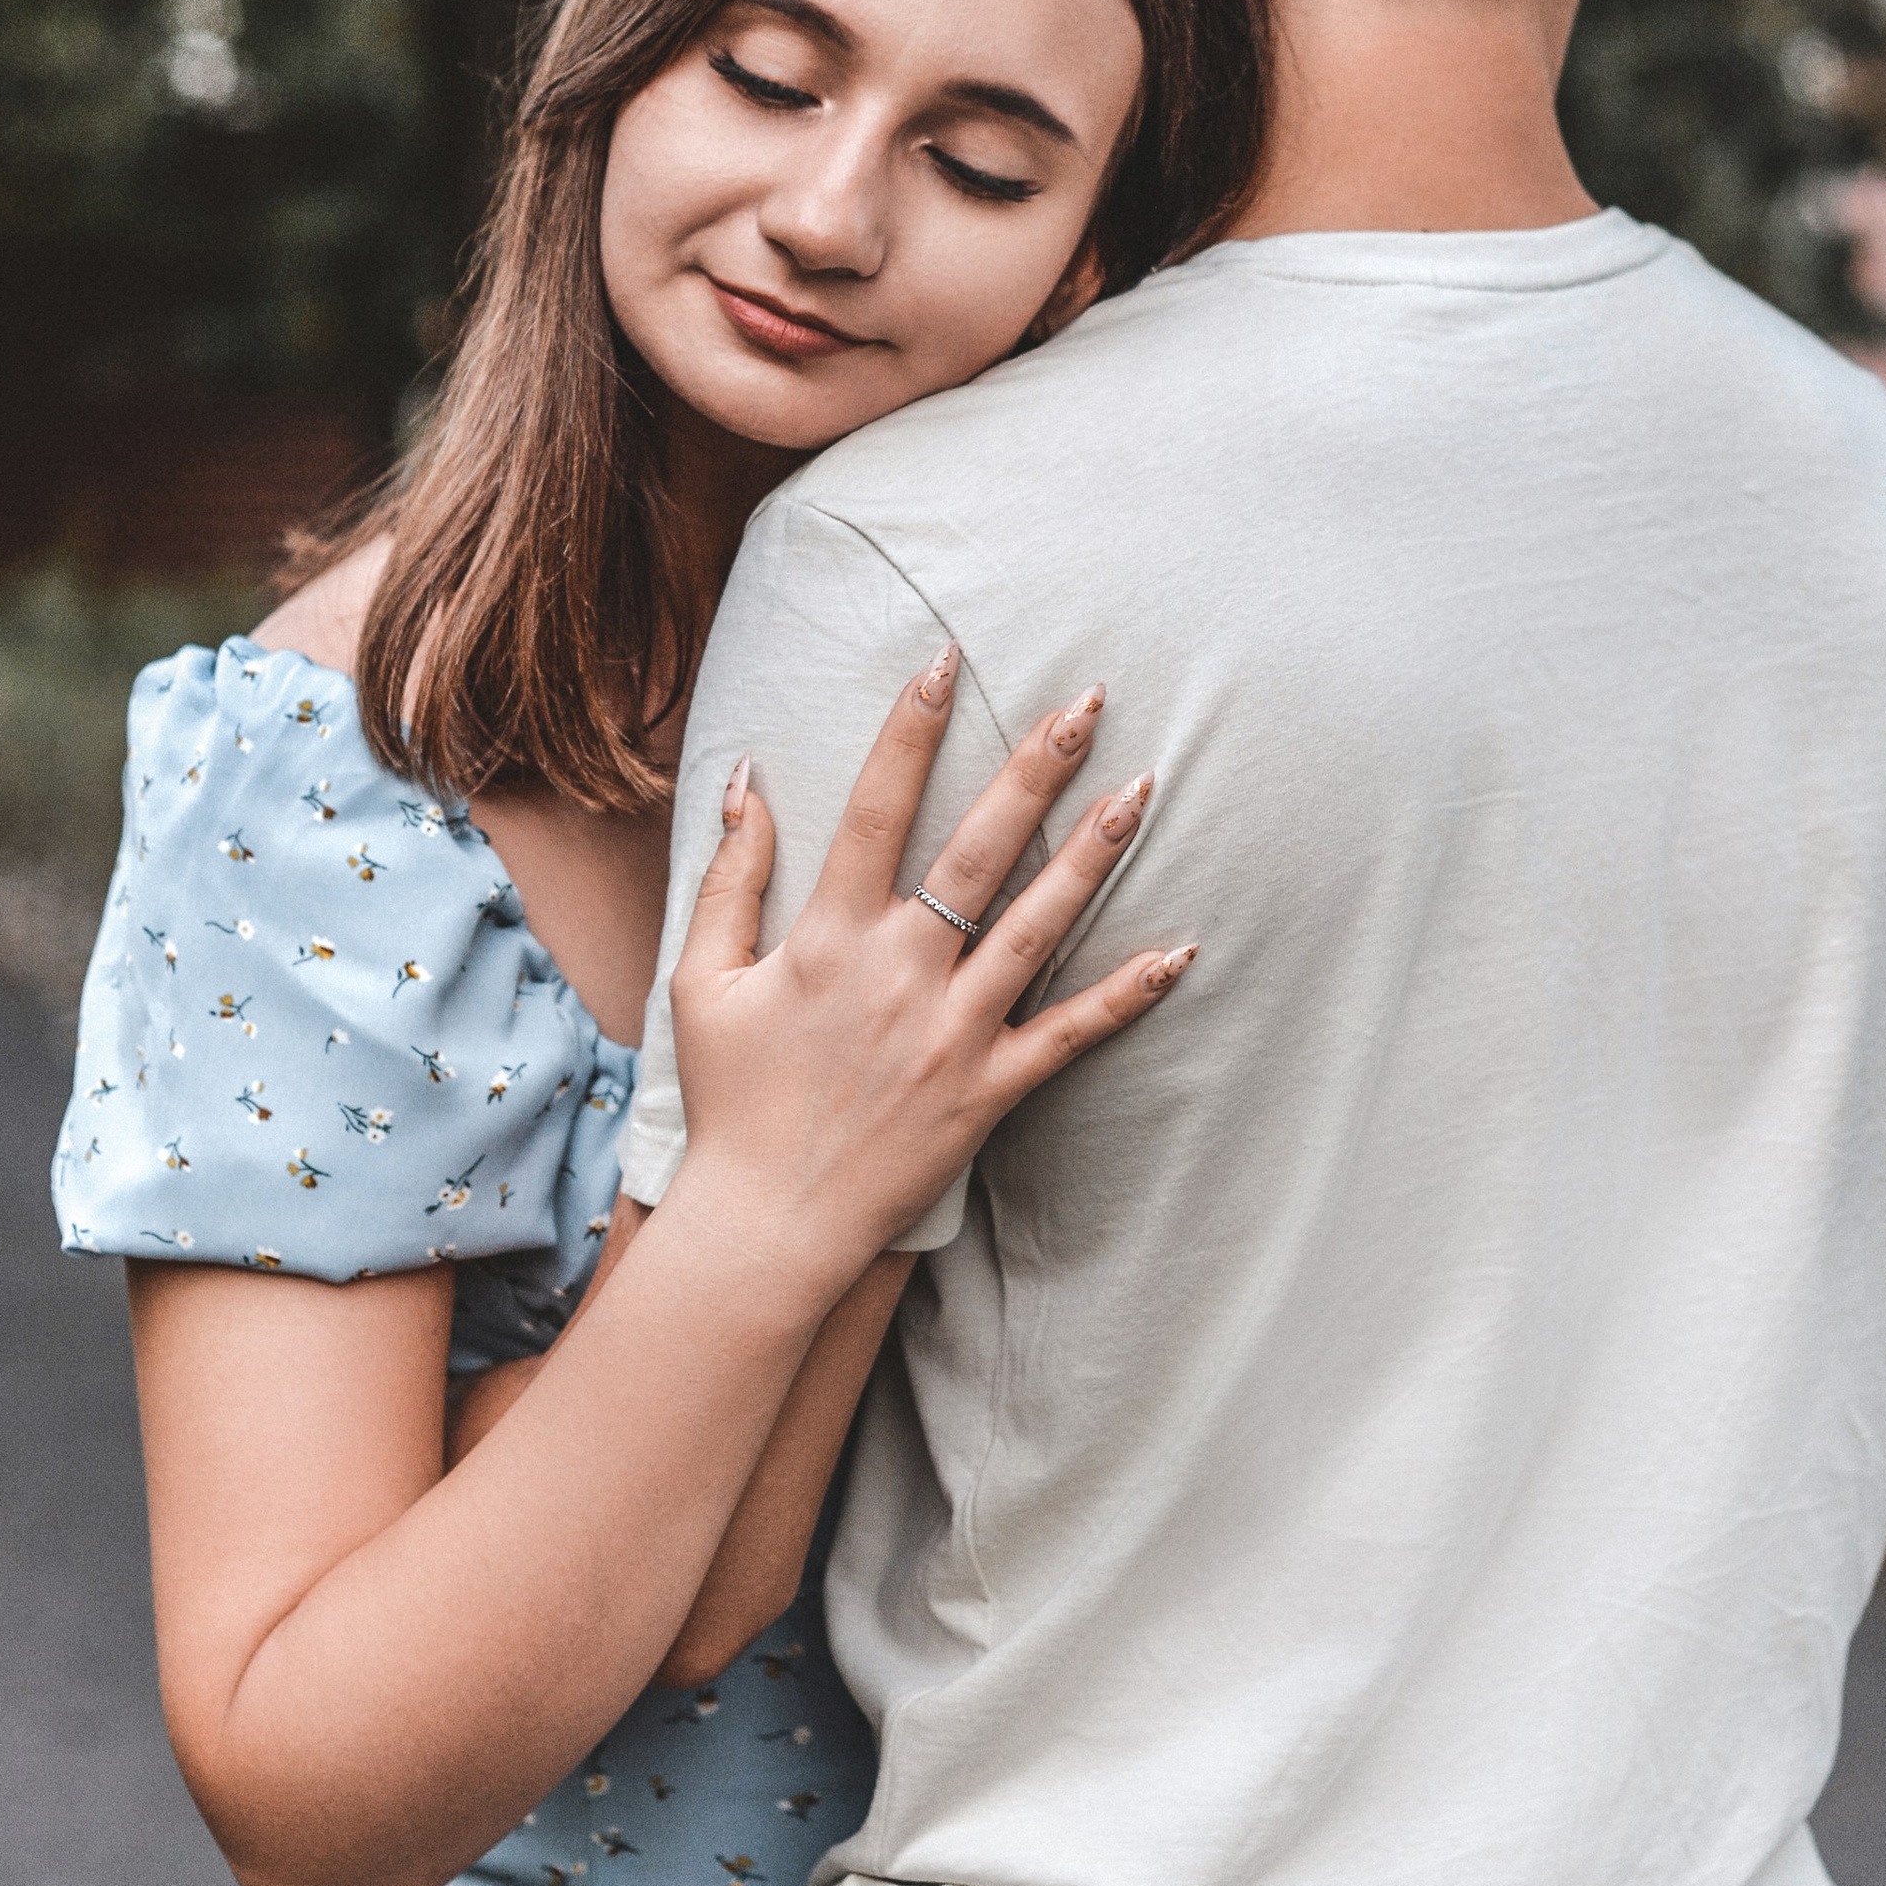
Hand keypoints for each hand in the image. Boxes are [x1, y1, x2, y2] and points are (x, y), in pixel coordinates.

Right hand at [668, 645, 1193, 1292]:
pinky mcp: (989, 1091)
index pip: (876, 809)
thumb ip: (729, 878)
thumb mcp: (703, 982)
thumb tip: (746, 779)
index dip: (912, 729)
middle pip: (978, 850)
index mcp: (829, 938)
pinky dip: (1128, 994)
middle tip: (1088, 700)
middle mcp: (899, 973)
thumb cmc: (731, 1101)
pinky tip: (1181, 950)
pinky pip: (1070, 1035)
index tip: (947, 661)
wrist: (766, 1224)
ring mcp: (952, 1032)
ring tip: (1145, 787)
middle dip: (1035, 767)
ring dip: (1093, 852)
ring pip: (1039, 925)